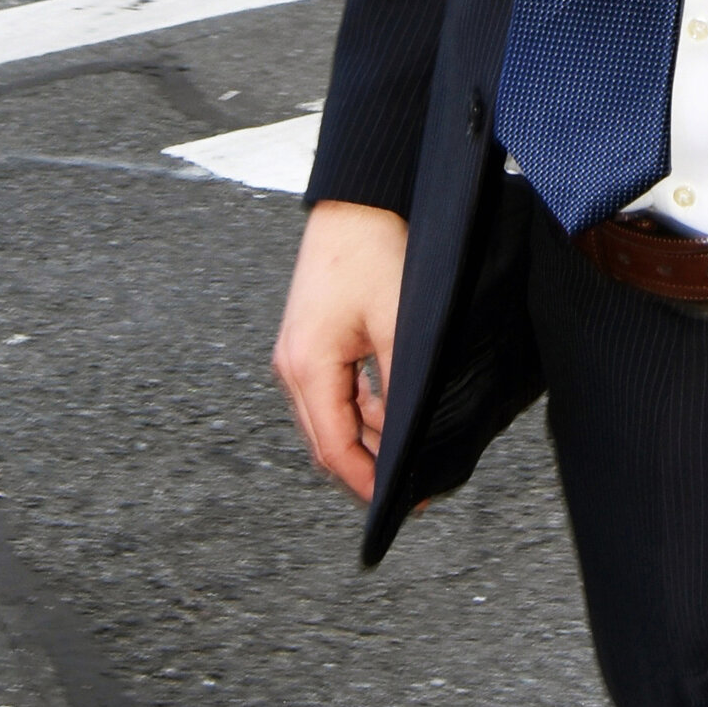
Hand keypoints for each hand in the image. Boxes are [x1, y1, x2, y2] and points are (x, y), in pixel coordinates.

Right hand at [275, 198, 408, 498]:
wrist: (355, 202)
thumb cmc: (373, 253)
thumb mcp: (399, 326)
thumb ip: (400, 388)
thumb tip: (409, 439)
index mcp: (307, 368)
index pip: (334, 449)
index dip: (367, 483)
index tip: (401, 504)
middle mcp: (292, 367)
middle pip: (328, 440)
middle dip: (369, 467)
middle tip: (414, 487)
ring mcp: (298, 354)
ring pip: (333, 418)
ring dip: (369, 437)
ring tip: (411, 450)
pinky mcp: (310, 341)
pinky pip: (334, 392)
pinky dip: (362, 409)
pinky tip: (393, 409)